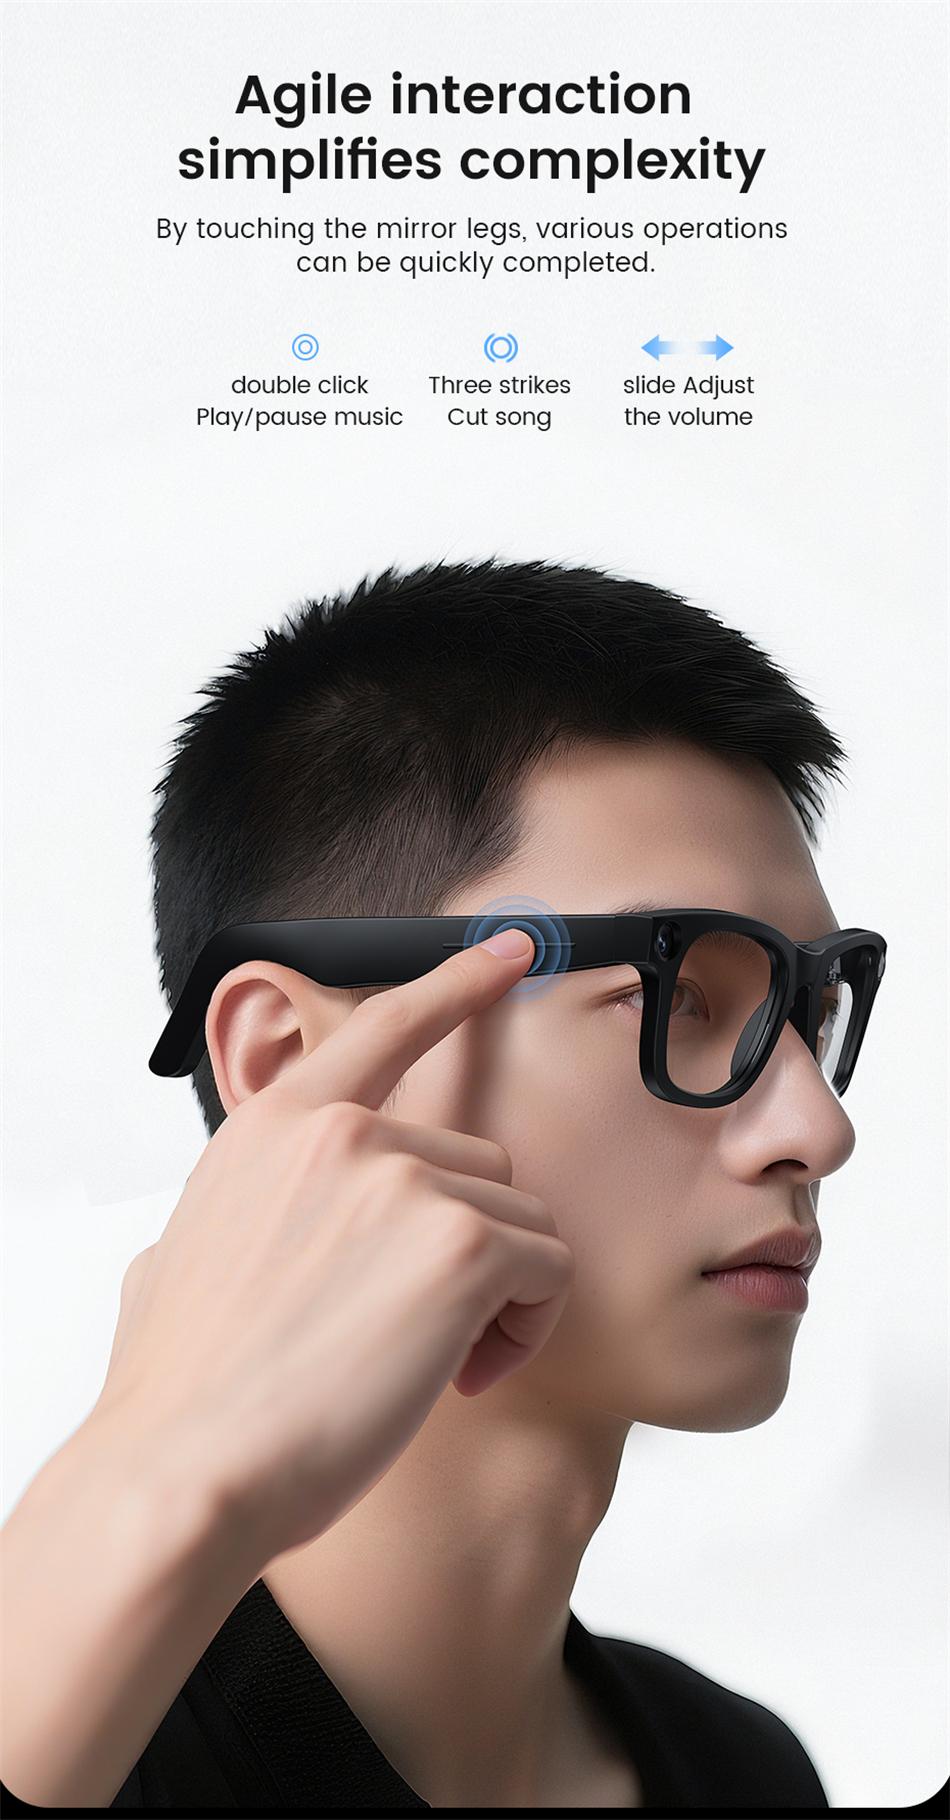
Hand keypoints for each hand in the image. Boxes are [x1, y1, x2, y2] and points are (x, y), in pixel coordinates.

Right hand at [97, 930, 573, 1562]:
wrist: (189, 1468)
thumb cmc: (188, 1390)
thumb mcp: (180, 1257)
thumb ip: (237, 1215)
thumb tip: (221, 1233)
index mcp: (278, 1126)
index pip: (384, 1026)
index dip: (457, 983)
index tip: (513, 948)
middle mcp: (344, 1132)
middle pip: (480, 1164)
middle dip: (469, 1249)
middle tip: (417, 1335)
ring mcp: (404, 1178)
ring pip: (521, 1221)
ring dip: (500, 1296)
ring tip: (431, 1363)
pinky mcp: (461, 1242)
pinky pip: (547, 1270)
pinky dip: (525, 1329)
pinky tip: (462, 1377)